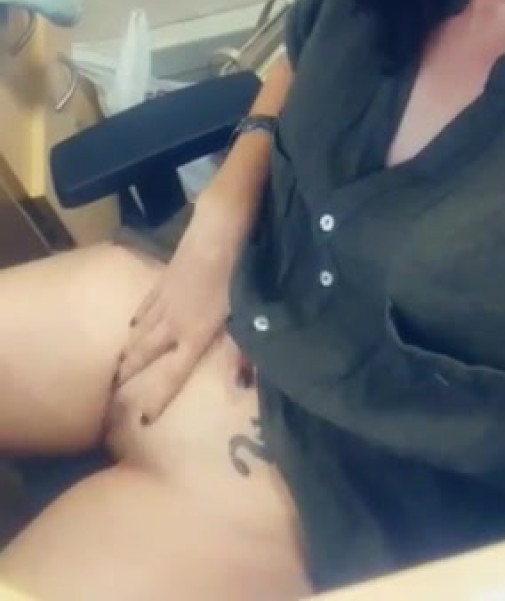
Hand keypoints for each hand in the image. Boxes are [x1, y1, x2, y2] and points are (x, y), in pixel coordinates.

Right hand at [109, 215, 253, 424]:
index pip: (172, 375)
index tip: (141, 418)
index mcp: (193, 337)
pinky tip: (133, 322)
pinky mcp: (164, 278)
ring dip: (130, 347)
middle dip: (130, 372)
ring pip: (142, 330)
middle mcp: (173, 323)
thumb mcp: (244, 317)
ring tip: (118, 362)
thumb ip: (240, 354)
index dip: (158, 398)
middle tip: (112, 389)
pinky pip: (146, 305)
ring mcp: (165, 299)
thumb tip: (239, 386)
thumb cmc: (235, 277)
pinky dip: (138, 317)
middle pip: (146, 353)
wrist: (217, 233)